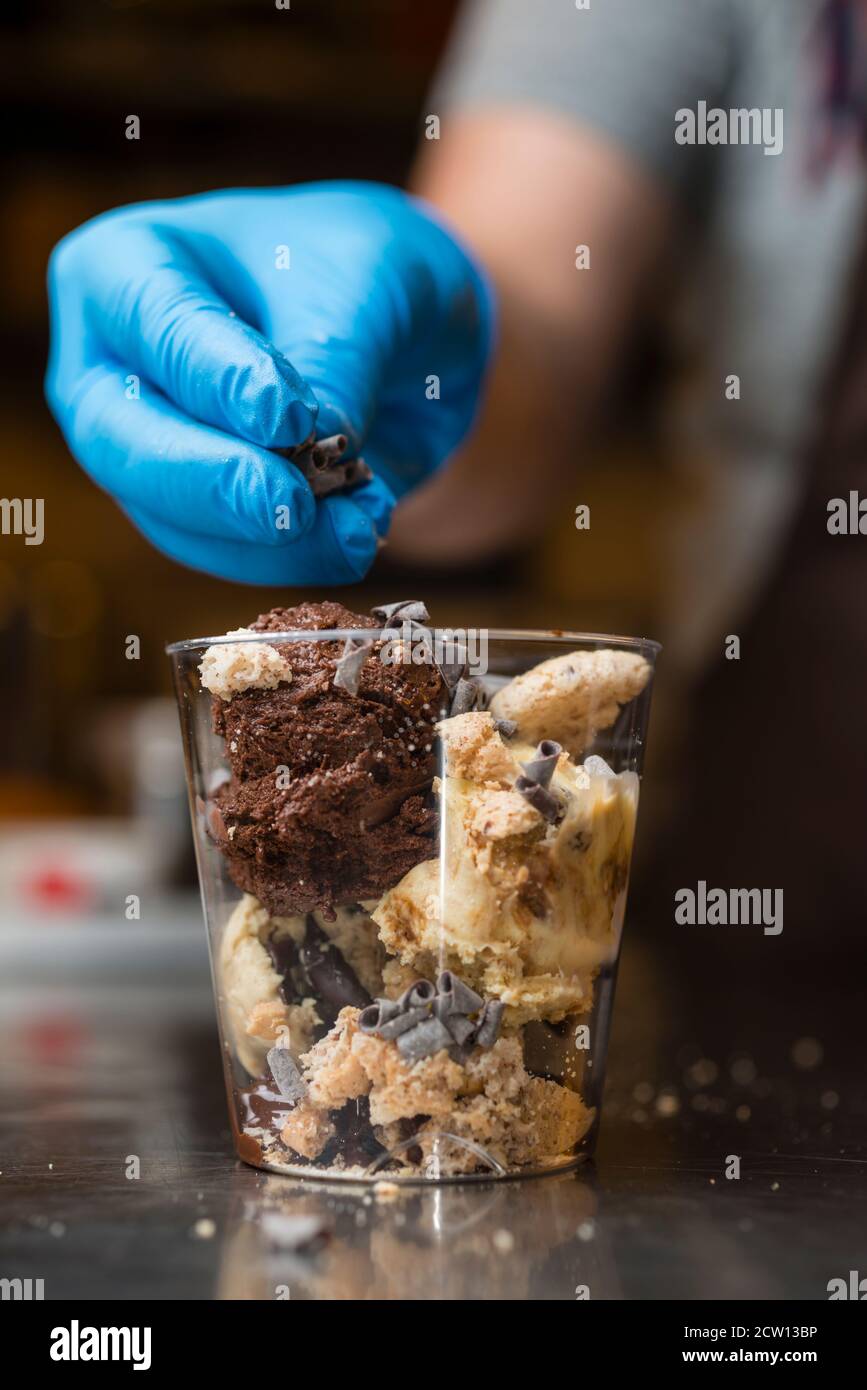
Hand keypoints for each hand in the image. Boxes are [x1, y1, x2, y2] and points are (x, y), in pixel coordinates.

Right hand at [45, 182, 492, 583]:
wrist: (404, 332)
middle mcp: (112, 367)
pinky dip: (296, 556)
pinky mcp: (195, 515)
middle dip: (212, 483)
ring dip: (269, 540)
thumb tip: (313, 450)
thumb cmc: (364, 274)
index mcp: (124, 267)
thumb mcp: (368, 288)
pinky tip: (361, 532)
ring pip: (172, 519)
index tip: (287, 417)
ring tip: (357, 529)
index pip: (153, 324)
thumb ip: (332, 364)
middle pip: (122, 441)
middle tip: (290, 508)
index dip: (216, 378)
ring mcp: (145, 450)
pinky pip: (226, 555)